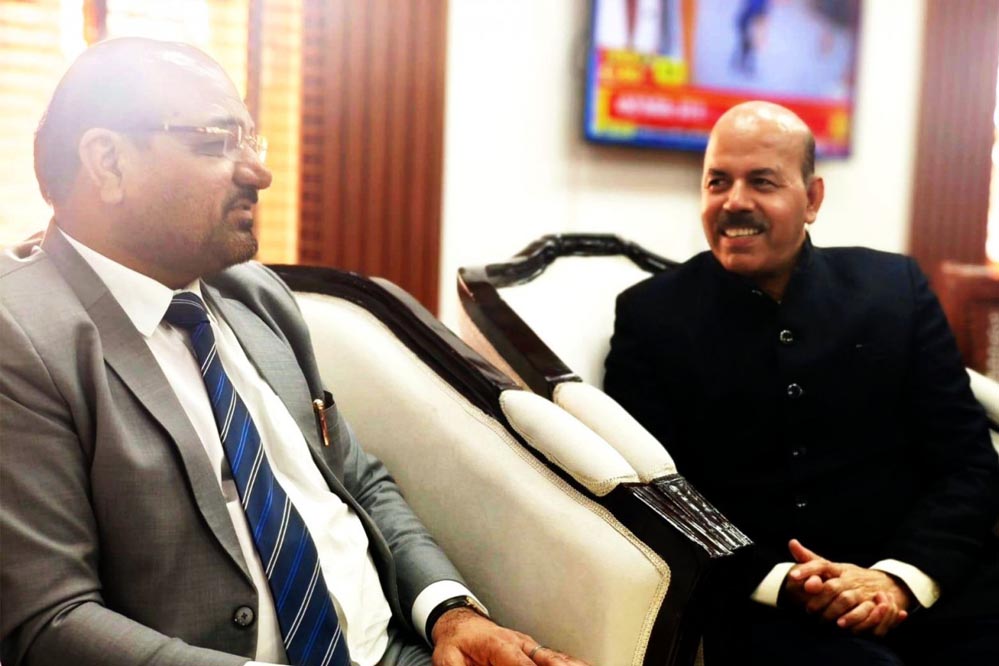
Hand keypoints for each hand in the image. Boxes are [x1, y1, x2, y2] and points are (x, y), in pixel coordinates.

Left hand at [431, 608, 590, 664]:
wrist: (459, 623)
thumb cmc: (456, 641)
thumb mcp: (447, 659)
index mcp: (498, 645)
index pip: (520, 664)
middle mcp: (518, 643)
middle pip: (545, 660)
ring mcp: (528, 646)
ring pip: (554, 657)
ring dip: (569, 664)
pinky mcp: (533, 652)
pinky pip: (555, 658)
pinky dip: (568, 662)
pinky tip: (582, 665)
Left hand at [784, 540, 910, 635]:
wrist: (886, 583)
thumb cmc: (850, 576)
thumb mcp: (832, 566)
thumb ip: (811, 559)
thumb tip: (791, 543)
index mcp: (838, 568)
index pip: (821, 564)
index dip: (807, 569)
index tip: (793, 577)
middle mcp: (850, 578)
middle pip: (832, 586)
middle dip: (819, 597)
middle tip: (808, 609)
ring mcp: (862, 591)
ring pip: (846, 598)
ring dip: (833, 609)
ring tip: (821, 619)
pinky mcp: (873, 604)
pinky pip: (864, 611)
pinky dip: (852, 619)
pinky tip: (841, 625)